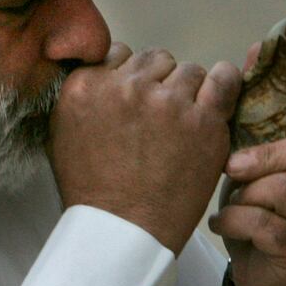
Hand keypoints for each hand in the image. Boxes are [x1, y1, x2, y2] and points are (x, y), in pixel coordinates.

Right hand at [47, 42, 241, 254]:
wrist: (122, 232)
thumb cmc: (91, 190)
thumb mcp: (61, 133)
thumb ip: (80, 94)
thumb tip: (98, 71)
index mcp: (86, 86)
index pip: (118, 54)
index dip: (130, 77)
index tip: (134, 100)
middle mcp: (125, 86)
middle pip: (155, 59)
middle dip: (158, 82)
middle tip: (158, 118)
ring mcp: (166, 102)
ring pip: (187, 71)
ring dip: (187, 92)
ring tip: (182, 124)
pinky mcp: (203, 121)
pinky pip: (223, 79)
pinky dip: (224, 83)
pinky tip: (218, 96)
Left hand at [209, 98, 285, 285]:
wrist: (262, 274)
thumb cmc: (261, 203)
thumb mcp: (260, 154)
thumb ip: (262, 109)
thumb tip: (256, 51)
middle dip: (267, 154)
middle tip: (233, 165)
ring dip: (246, 192)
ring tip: (231, 200)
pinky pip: (268, 225)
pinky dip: (234, 220)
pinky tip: (222, 223)